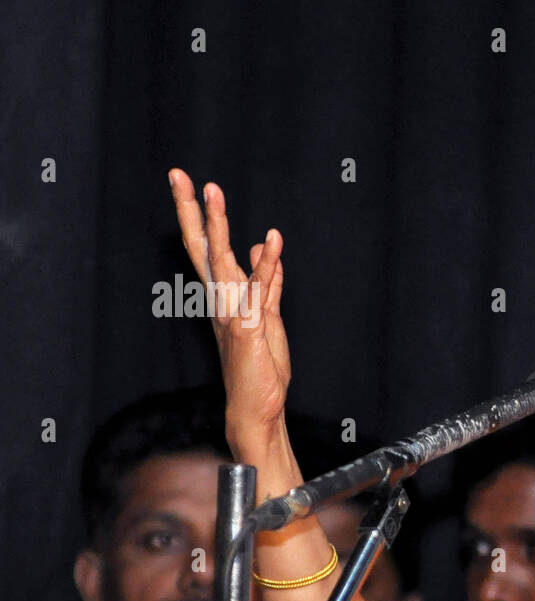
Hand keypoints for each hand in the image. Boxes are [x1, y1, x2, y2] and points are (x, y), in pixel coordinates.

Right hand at [168, 168, 288, 451]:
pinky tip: (272, 240)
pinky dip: (266, 265)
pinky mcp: (251, 328)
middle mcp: (223, 302)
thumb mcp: (267, 316)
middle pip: (202, 249)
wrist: (258, 407)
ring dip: (218, 226)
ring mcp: (233, 313)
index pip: (206, 250)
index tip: (188, 183)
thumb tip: (264, 246)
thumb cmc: (260, 367)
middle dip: (192, 211)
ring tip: (213, 191)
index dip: (197, 216)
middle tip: (179, 175)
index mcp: (225, 298)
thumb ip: (266, 281)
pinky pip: (259, 291)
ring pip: (223, 262)